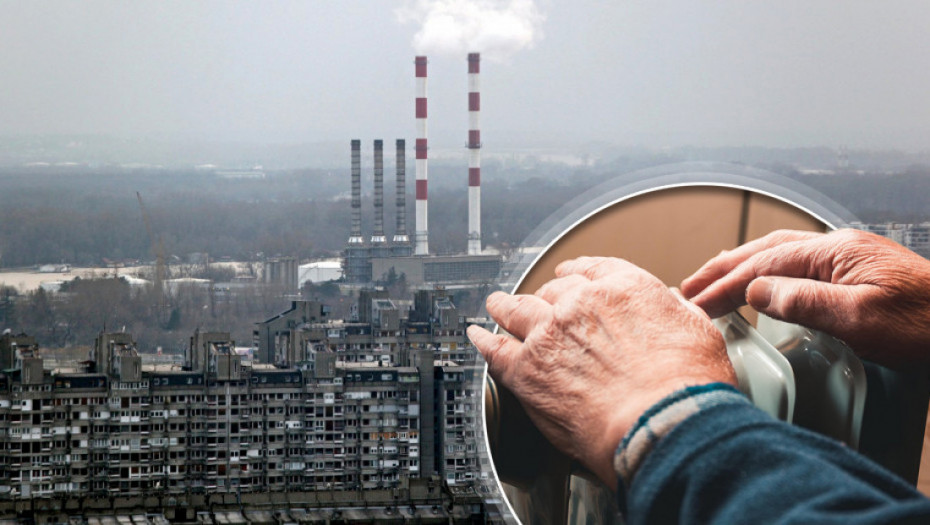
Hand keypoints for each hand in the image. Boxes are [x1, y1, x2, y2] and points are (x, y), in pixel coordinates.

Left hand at [468, 257, 735, 488]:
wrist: (664, 423)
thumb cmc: (688, 387)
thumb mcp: (698, 332)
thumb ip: (674, 315)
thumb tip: (670, 310)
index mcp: (625, 289)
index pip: (592, 269)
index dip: (576, 272)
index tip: (568, 275)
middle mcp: (582, 304)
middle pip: (553, 292)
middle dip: (545, 297)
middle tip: (539, 304)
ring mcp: (550, 335)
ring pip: (517, 310)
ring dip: (505, 307)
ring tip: (497, 306)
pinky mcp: (526, 371)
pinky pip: (494, 349)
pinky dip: (483, 341)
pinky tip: (478, 338)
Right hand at [681, 228, 929, 366]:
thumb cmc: (928, 323)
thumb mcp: (861, 318)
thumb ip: (803, 301)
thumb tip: (755, 292)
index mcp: (833, 251)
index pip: (762, 265)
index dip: (724, 286)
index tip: (696, 304)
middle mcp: (836, 247)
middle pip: (763, 251)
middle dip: (721, 269)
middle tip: (688, 287)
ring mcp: (846, 258)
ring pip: (777, 254)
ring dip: (740, 267)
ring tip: (711, 279)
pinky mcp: (855, 274)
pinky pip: (795, 265)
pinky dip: (766, 271)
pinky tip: (763, 283)